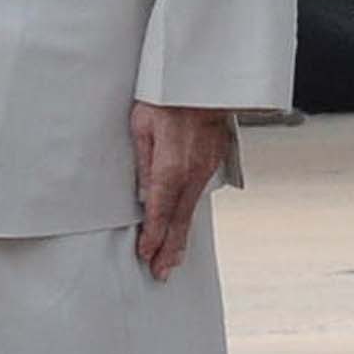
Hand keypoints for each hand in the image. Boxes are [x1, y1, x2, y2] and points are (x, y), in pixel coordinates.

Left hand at [129, 100, 236, 281]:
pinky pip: (198, 196)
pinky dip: (190, 216)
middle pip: (180, 219)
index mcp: (172, 166)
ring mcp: (206, 169)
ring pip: (191, 210)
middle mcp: (193, 173)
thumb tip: (143, 195)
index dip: (153, 236)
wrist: (205, 81)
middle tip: (161, 272)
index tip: (146, 255)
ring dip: (181, 236)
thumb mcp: (141, 126)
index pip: (160, 211)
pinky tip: (184, 227)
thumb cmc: (167, 97)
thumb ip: (141, 162)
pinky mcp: (213, 163)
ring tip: (172, 259)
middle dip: (170, 249)